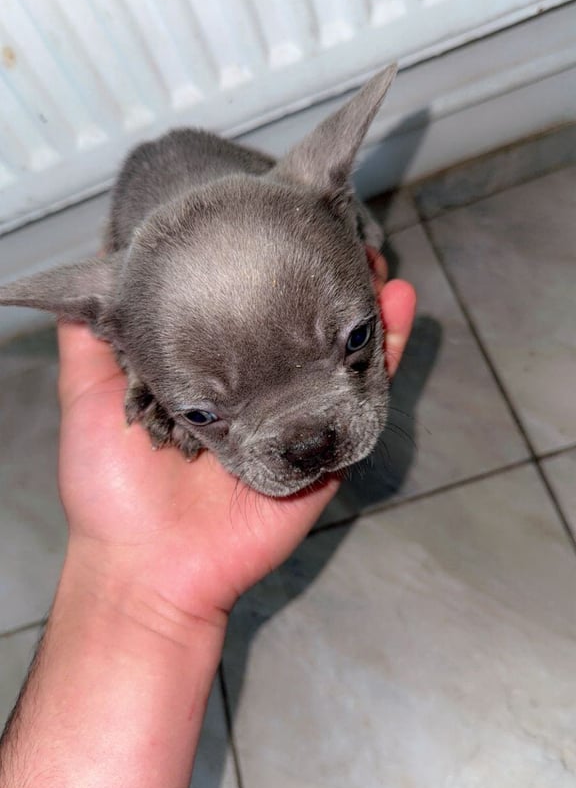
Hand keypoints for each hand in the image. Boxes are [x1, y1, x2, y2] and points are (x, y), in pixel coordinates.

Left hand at [58, 253, 414, 622]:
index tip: (277, 221)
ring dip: (363, 300)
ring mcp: (298, 417)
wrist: (148, 566)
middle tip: (335, 228)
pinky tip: (397, 303)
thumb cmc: (112, 489)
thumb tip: (90, 278)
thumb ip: (91, 342)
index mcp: (215, 375)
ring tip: (373, 255)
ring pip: (341, 348)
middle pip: (302, 321)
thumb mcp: (89, 397)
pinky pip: (367, 395)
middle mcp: (261, 390)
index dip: (267, 266)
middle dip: (322, 275)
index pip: (249, 306)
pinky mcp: (326, 447)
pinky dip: (387, 349)